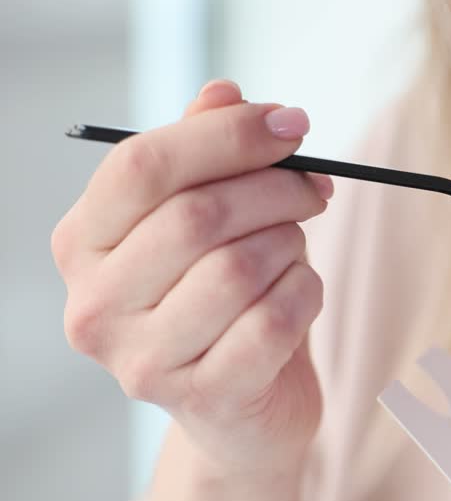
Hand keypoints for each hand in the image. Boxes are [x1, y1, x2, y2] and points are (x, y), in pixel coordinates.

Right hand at [52, 81, 332, 478]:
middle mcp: (94, 304)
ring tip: (295, 249)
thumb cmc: (223, 296)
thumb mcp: (210, 216)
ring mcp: (141, 359)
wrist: (242, 408)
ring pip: (240, 266)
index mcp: (82, 243)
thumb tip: (223, 92)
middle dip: (277, 189)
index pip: (141, 166)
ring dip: (291, 245)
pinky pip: (275, 318)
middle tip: (318, 187)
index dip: (226, 135)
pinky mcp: (201, 397)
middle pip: (197, 215)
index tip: (292, 124)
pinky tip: (301, 292)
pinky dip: (306, 291)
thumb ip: (207, 152)